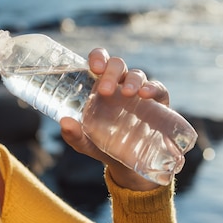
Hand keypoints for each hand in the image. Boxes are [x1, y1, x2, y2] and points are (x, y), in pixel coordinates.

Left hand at [59, 48, 169, 190]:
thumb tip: (64, 123)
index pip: (99, 61)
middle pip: (117, 65)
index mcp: (99, 86)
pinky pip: (157, 88)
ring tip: (126, 93)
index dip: (98, 57)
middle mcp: (119, 84)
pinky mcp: (157, 103)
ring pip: (136, 74)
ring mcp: (138, 92)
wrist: (129, 165)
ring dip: (131, 80)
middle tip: (104, 91)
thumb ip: (73, 134)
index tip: (94, 67)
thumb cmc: (102, 145)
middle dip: (111, 72)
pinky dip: (153, 88)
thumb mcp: (85, 142)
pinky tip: (146, 95)